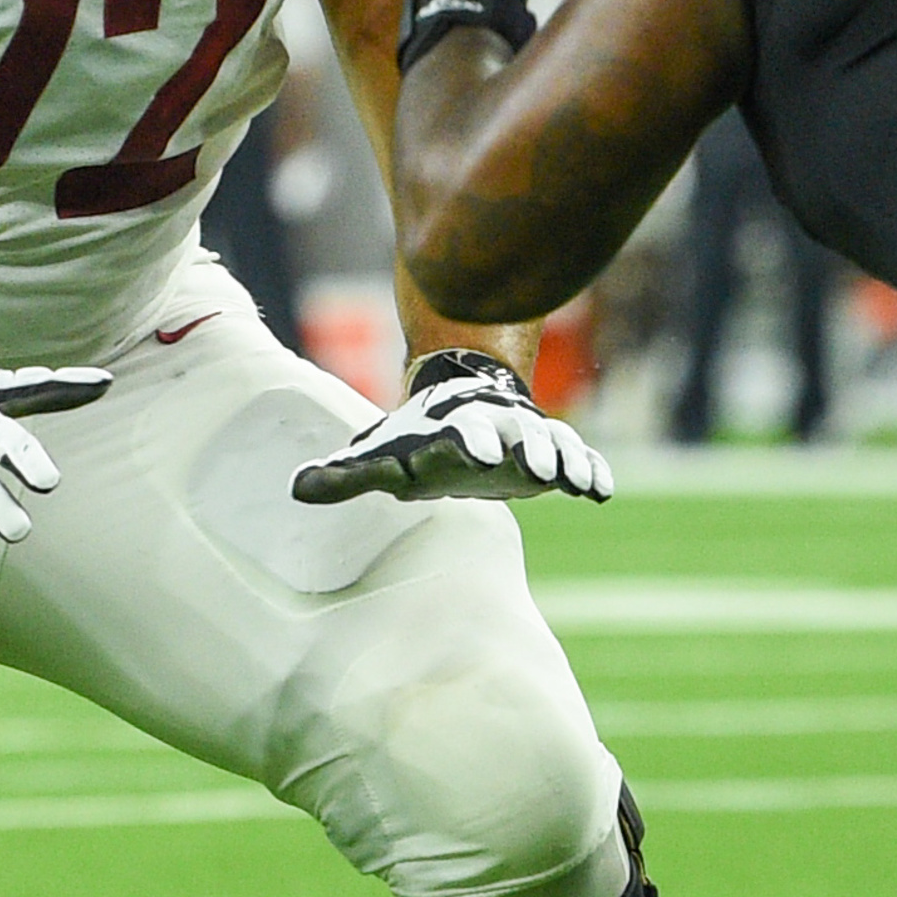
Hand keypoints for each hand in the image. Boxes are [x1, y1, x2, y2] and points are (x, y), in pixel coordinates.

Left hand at [291, 348, 611, 504]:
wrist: (462, 405)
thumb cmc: (416, 440)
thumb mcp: (382, 455)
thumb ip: (344, 475)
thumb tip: (295, 488)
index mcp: (453, 430)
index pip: (463, 432)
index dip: (472, 440)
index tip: (481, 453)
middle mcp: (495, 430)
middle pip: (516, 435)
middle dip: (529, 450)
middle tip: (541, 470)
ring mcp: (528, 438)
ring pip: (554, 445)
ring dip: (567, 461)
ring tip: (578, 483)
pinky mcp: (552, 453)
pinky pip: (579, 458)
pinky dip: (591, 471)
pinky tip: (600, 491)